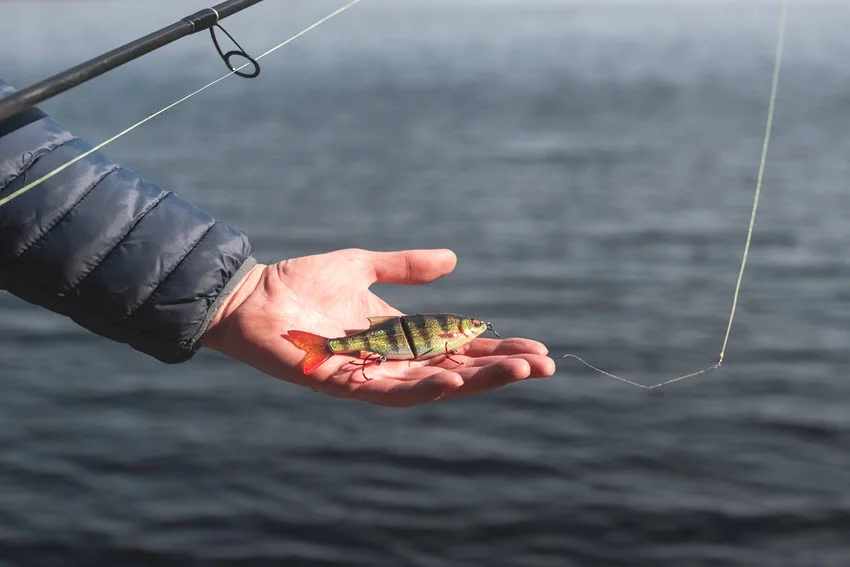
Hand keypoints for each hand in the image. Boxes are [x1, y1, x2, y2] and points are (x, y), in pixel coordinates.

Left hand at [201, 248, 554, 406]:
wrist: (250, 295)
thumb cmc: (300, 282)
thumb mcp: (364, 266)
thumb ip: (405, 267)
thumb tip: (453, 260)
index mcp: (399, 337)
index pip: (459, 347)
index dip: (497, 348)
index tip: (537, 347)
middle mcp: (390, 361)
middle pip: (456, 370)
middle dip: (500, 369)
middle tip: (545, 366)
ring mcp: (369, 375)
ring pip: (432, 384)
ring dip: (475, 380)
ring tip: (517, 372)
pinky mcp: (343, 381)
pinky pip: (388, 391)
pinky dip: (423, 386)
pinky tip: (453, 378)